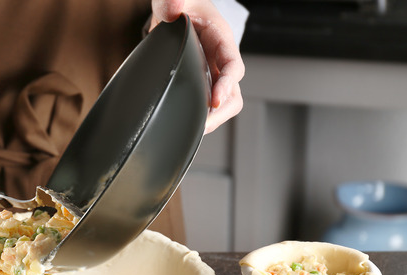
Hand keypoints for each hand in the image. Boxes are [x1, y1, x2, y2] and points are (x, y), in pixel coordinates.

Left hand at [150, 0, 244, 133]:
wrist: (176, 5)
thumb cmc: (181, 1)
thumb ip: (173, 1)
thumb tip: (173, 9)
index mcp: (220, 38)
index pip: (233, 66)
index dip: (227, 85)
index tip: (215, 100)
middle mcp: (219, 57)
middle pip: (233, 92)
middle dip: (221, 112)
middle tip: (201, 125)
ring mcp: (210, 70)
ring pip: (222, 102)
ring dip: (211, 117)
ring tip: (191, 129)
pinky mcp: (199, 79)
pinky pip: (205, 101)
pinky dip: (198, 114)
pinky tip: (183, 122)